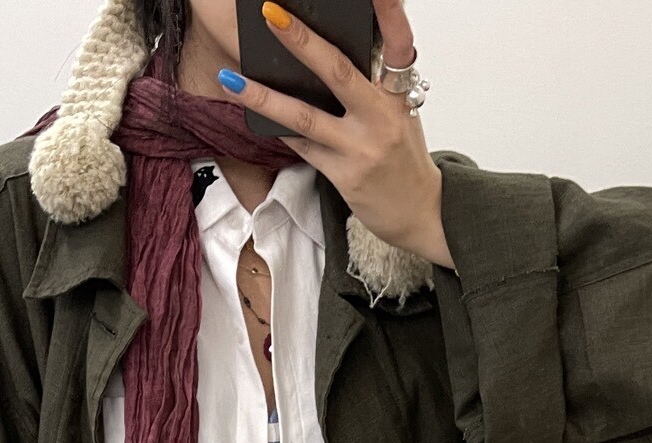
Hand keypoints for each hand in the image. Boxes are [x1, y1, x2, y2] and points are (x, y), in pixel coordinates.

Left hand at [223, 0, 452, 270]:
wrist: (419, 212)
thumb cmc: (403, 157)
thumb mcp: (399, 113)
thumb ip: (373, 84)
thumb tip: (329, 55)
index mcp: (398, 95)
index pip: (398, 43)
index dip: (390, 13)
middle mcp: (381, 118)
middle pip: (337, 72)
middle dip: (301, 41)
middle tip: (270, 14)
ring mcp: (360, 149)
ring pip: (304, 117)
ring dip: (263, 97)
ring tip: (232, 78)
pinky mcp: (343, 176)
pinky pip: (301, 145)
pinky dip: (277, 128)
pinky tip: (252, 114)